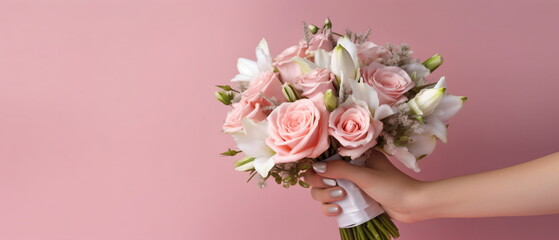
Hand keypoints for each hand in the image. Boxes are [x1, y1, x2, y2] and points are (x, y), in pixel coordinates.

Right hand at [304, 150, 424, 222]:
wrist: (412, 206)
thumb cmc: (393, 186)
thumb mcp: (365, 175)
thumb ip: (340, 170)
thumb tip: (315, 167)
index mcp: (351, 155)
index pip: (323, 157)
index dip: (318, 166)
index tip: (324, 175)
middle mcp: (347, 169)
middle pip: (317, 176)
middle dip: (321, 185)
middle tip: (337, 190)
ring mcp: (348, 185)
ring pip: (321, 191)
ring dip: (325, 197)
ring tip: (340, 201)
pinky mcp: (350, 201)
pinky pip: (329, 204)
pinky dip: (329, 208)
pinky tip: (339, 210)